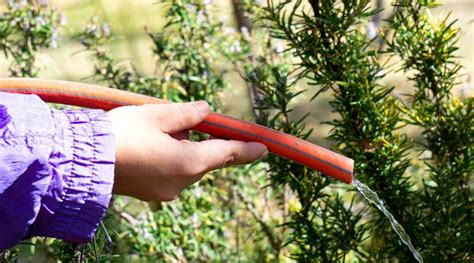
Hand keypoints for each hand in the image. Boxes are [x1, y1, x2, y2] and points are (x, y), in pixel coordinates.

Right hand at [107, 101, 267, 200]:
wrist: (82, 161)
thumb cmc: (121, 134)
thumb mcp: (157, 115)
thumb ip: (188, 114)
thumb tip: (207, 111)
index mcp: (188, 162)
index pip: (227, 153)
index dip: (247, 149)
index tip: (264, 147)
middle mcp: (181, 182)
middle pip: (203, 158)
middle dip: (197, 139)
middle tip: (177, 122)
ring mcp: (165, 191)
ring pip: (185, 164)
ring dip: (180, 147)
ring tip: (151, 132)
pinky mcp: (151, 193)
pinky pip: (170, 172)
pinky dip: (167, 158)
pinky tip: (145, 147)